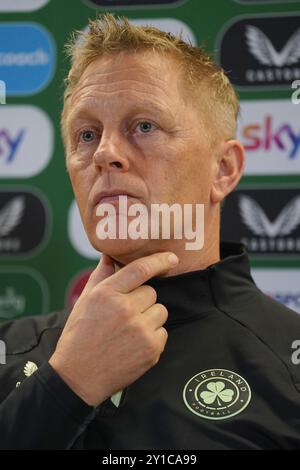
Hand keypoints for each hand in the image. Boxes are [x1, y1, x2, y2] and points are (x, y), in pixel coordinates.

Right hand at [49, 252, 178, 405]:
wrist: (78, 377)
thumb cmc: (79, 336)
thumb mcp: (84, 302)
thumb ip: (101, 276)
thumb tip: (111, 256)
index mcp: (107, 294)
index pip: (140, 269)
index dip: (159, 260)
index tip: (171, 258)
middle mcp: (125, 309)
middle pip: (151, 292)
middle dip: (142, 300)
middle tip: (125, 315)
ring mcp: (140, 330)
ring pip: (160, 311)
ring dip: (149, 317)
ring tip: (129, 330)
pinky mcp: (151, 349)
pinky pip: (163, 332)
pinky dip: (152, 336)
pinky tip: (134, 344)